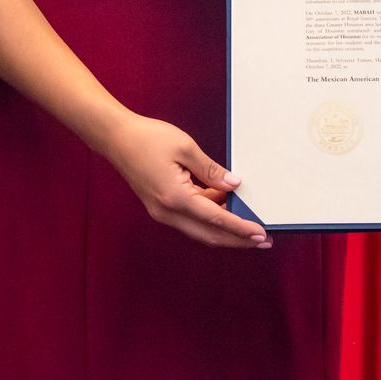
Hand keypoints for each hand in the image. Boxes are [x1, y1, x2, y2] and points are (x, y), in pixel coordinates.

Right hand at [103, 113, 269, 248]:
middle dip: (238, 239)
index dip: (241, 228)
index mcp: (175, 198)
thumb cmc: (148, 138)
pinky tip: (225, 204)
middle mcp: (168, 212)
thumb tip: (234, 185)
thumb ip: (211, 170)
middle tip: (264, 241)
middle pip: (209, 234)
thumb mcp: (186, 148)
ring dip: (225, 229)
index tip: (261, 235)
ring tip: (249, 223)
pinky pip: (191, 218)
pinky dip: (210, 215)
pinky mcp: (161, 206)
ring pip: (200, 229)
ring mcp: (162, 212)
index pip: (216, 220)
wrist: (116, 138)